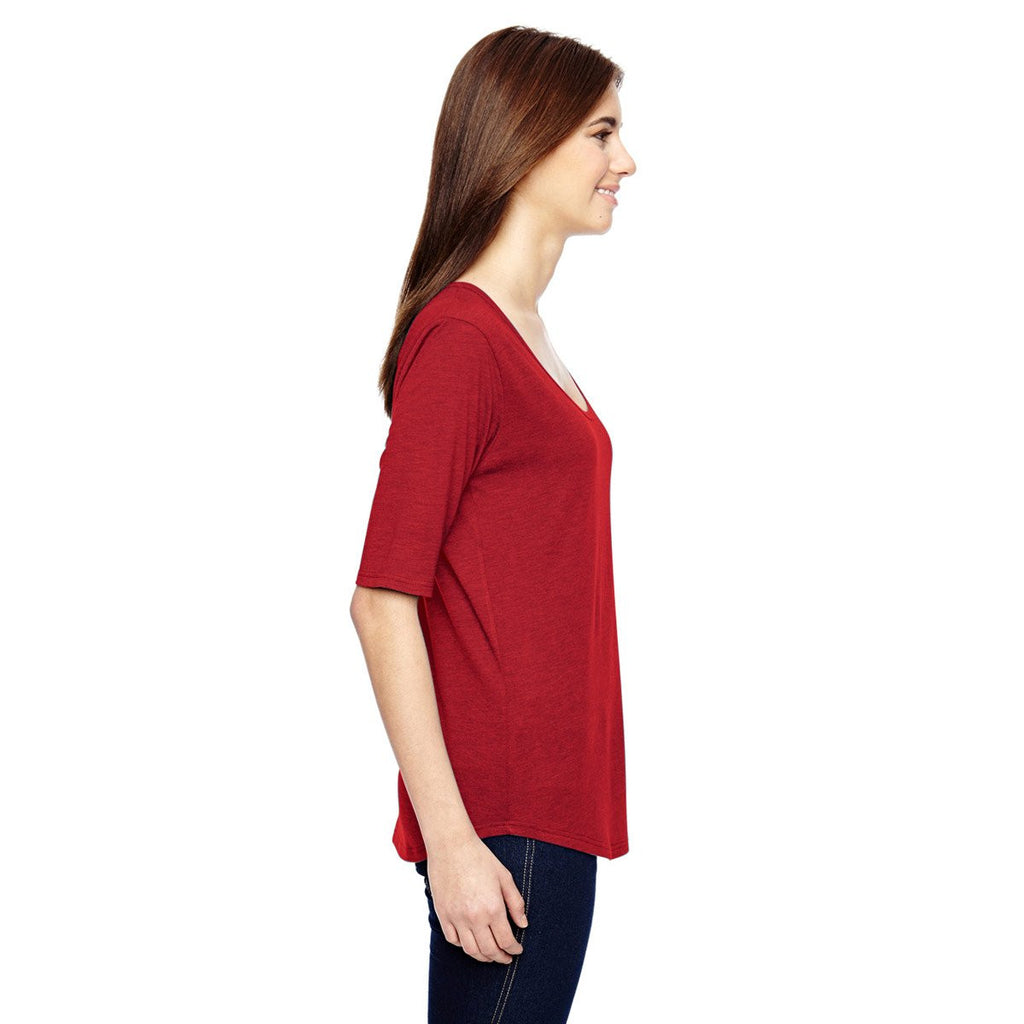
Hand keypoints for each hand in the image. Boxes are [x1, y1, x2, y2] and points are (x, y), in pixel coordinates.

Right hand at [426, 835, 528, 962]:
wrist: (451, 845)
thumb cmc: (480, 858)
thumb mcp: (504, 877)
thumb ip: (516, 903)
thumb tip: (523, 925)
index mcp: (493, 907)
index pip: (506, 940)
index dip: (514, 949)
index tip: (517, 950)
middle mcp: (474, 917)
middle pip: (489, 950)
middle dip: (500, 957)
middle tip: (506, 957)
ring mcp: (456, 917)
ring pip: (470, 950)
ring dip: (483, 957)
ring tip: (490, 955)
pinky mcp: (443, 914)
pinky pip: (453, 940)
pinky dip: (463, 946)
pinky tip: (471, 942)